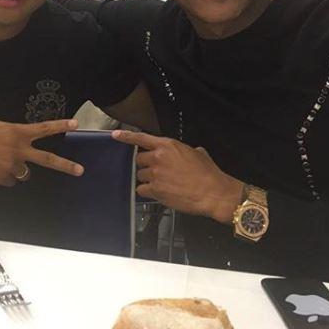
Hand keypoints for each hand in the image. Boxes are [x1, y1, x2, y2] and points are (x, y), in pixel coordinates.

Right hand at [0, 118, 82, 186]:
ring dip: (17, 169)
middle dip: (66, 165)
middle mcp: (18, 150)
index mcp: (18, 133)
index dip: (61, 126)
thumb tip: (20, 145)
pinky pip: (10, 180)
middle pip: (47, 159)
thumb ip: (14, 135)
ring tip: (0, 161)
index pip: (44, 128)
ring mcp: (12, 166)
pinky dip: (4, 176)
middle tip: (80, 170)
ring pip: (24, 173)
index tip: (76, 124)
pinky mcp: (3, 178)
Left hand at [112, 130, 242, 223]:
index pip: (141, 138)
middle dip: (145, 165)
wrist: (213, 192)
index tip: (115, 135)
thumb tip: (188, 152)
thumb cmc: (208, 174)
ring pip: (140, 175)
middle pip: (139, 159)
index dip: (126, 136)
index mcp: (168, 145)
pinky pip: (142, 190)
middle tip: (157, 171)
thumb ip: (185, 150)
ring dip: (147, 179)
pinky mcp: (155, 190)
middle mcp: (158, 158)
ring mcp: (155, 174)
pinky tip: (159, 193)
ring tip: (162, 184)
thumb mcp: (197, 153)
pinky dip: (148, 192)